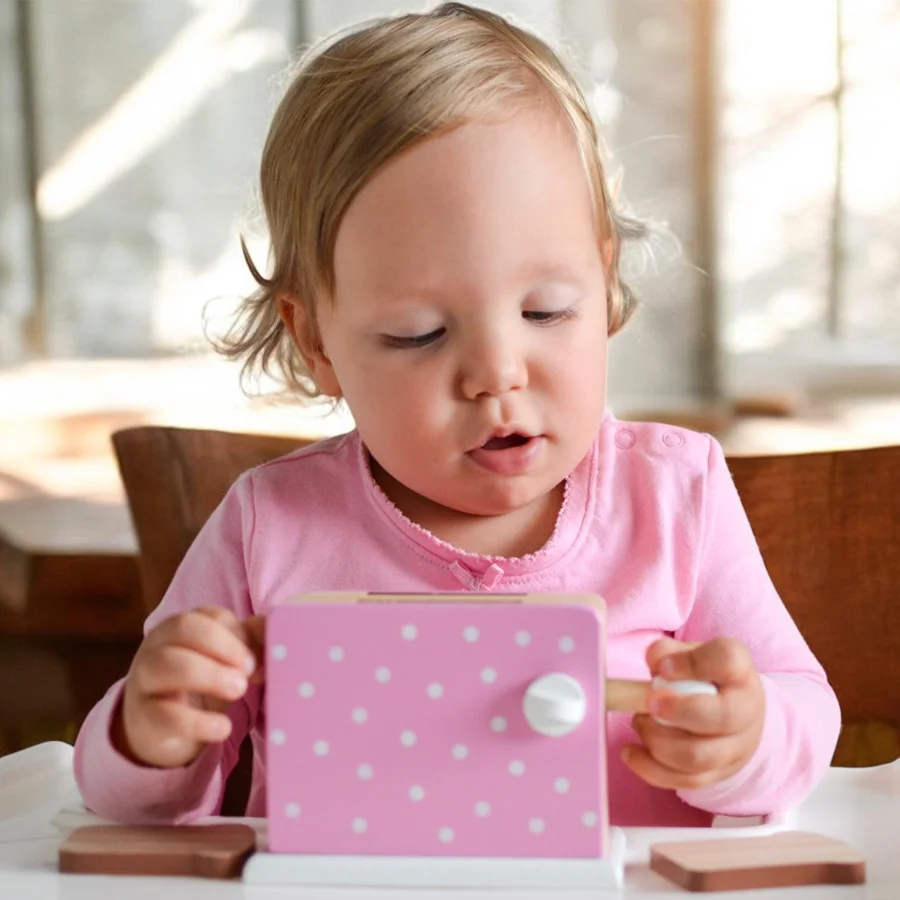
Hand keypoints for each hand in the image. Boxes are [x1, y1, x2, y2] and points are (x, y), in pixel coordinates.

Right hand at [113, 607, 264, 767]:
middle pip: (184, 627)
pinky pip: (165, 715)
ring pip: (168, 664)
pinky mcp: (144, 717)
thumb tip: (274, 630)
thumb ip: (250, 642)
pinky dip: (198, 722)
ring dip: (210, 675)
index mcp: (181, 626)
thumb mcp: (225, 660)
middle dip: (223, 646)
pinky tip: (222, 728)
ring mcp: (146, 679)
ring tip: (239, 690)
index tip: (256, 659)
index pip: (209, 615)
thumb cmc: (199, 682)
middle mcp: (158, 645)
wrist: (157, 727)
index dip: (238, 634)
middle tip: (248, 672)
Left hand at [621, 637, 764, 790]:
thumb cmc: (706, 679)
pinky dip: (650, 768)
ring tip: (640, 722)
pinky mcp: (717, 775)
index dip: (693, 664)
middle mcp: (746, 711)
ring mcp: (735, 748)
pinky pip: (684, 780)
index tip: (662, 668)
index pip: (727, 660)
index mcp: (739, 671)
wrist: (737, 714)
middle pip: (722, 717)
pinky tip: (630, 752)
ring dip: (657, 741)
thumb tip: (654, 660)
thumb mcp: (691, 655)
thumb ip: (668, 651)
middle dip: (678, 711)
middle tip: (649, 703)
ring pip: (697, 756)